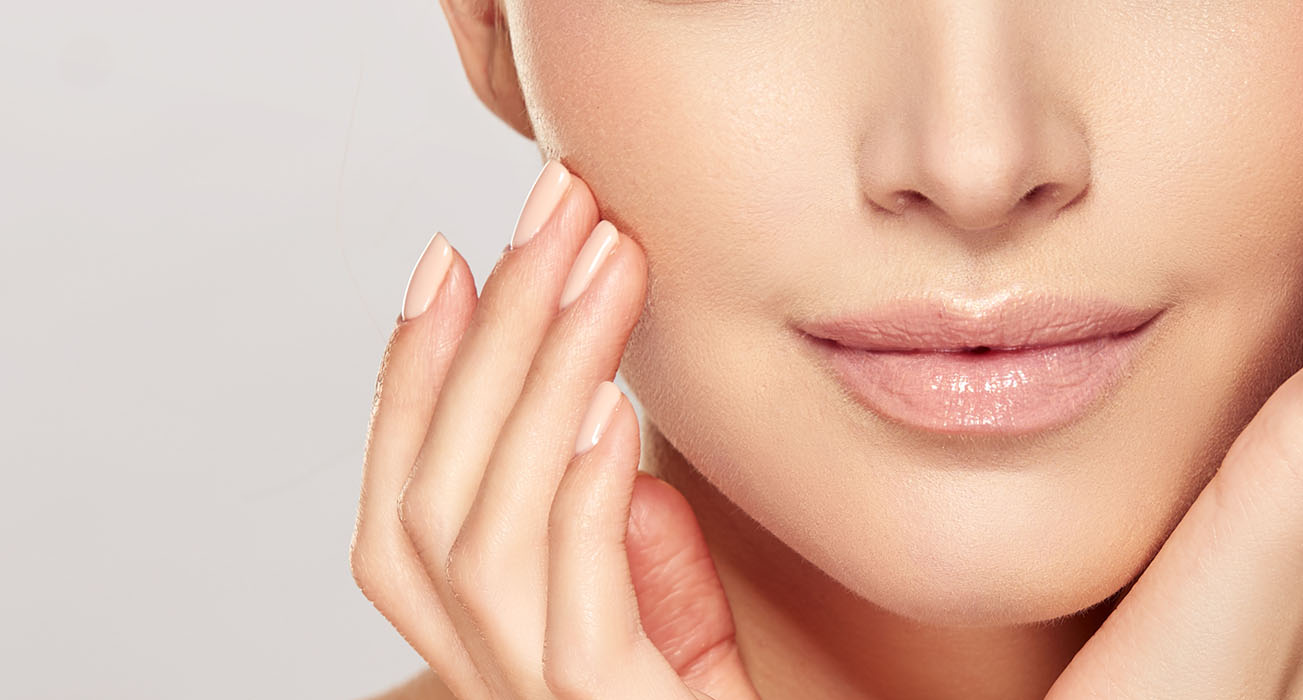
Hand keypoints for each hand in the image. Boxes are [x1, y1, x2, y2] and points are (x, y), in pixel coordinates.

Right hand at [349, 164, 760, 699]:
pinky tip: (602, 409)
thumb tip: (619, 462)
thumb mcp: (680, 657)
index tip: (446, 260)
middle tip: (546, 213)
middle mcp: (486, 680)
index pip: (403, 503)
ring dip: (535, 381)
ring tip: (594, 265)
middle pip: (431, 493)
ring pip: (479, 529)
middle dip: (482, 338)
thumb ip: (645, 574)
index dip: (410, 381)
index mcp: (489, 652)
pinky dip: (573, 501)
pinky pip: (565, 603)